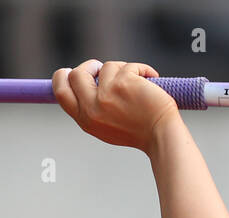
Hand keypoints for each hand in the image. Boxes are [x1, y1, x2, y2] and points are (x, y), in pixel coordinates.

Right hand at [51, 59, 179, 152]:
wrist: (164, 137)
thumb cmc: (141, 133)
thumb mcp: (107, 127)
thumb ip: (92, 108)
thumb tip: (84, 81)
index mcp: (86, 120)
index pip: (62, 92)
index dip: (62, 77)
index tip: (70, 71)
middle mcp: (93, 107)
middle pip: (76, 74)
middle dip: (89, 66)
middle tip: (101, 68)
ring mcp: (107, 94)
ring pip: (106, 67)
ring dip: (123, 70)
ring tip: (139, 83)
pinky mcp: (124, 83)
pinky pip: (128, 65)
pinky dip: (142, 69)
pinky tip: (152, 78)